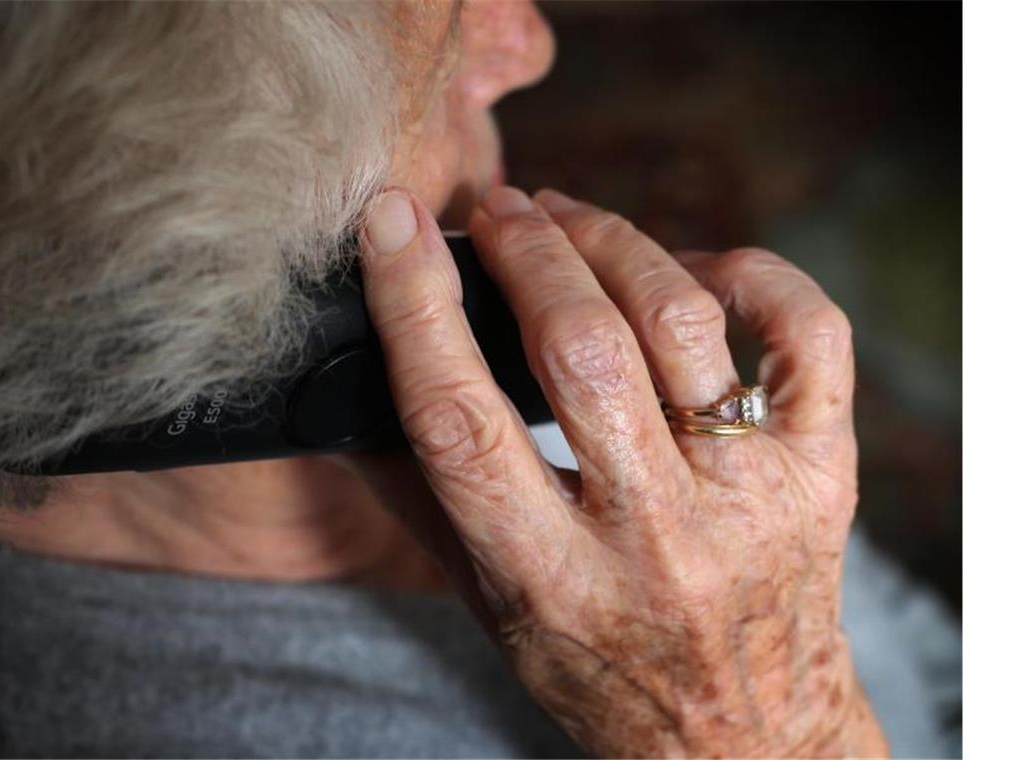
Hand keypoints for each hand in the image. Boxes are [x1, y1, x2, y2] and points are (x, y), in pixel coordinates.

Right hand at [348, 186, 887, 756]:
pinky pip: (806, 332)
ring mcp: (750, 497)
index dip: (416, 306)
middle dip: (526, 252)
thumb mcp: (490, 606)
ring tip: (568, 220)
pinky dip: (751, 273)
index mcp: (550, 576)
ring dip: (613, 242)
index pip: (462, 420)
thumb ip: (420, 503)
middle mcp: (654, 535)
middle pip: (580, 350)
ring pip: (680, 321)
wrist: (742, 737)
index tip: (392, 223)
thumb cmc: (602, 668)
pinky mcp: (822, 468)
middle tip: (498, 208)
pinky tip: (697, 268)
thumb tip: (345, 404)